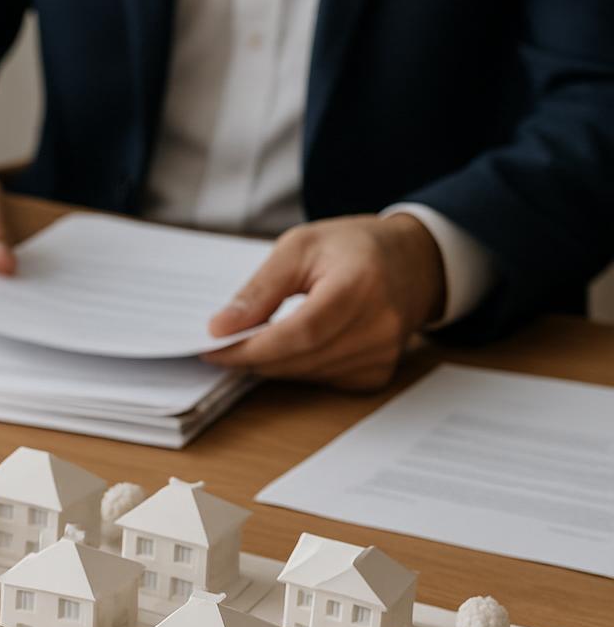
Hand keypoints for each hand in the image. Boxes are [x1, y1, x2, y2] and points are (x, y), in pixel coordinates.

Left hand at [204, 214, 445, 390]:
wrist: (413, 263)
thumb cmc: (353, 248)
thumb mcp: (301, 246)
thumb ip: (261, 288)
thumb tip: (221, 327)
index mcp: (360, 285)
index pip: (299, 332)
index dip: (252, 346)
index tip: (213, 347)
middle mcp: (379, 326)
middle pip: (300, 359)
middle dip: (253, 357)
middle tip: (222, 346)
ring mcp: (383, 354)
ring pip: (307, 374)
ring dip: (273, 363)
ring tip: (254, 340)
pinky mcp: (379, 373)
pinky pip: (323, 380)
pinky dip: (298, 367)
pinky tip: (294, 345)